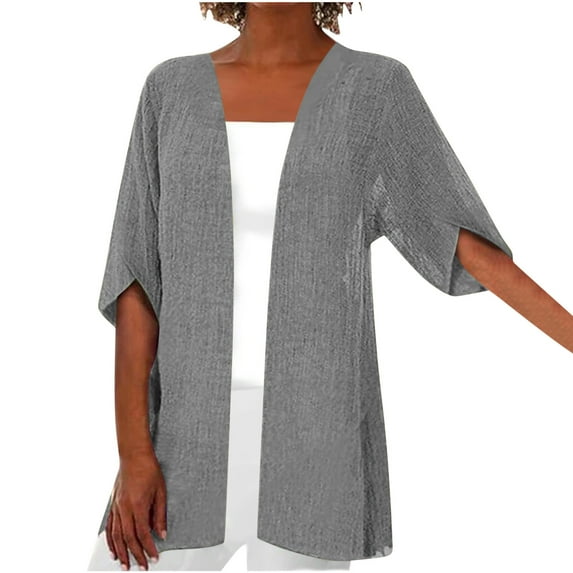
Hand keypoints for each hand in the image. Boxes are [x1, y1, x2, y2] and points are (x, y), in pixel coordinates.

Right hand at [106, 454, 166, 570]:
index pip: (143, 534)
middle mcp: (124, 508)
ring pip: (116, 536)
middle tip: (142, 566)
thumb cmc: (149, 469)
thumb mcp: (161, 492)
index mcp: (138, 505)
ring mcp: (116, 507)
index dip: (149, 548)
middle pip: (128, 538)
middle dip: (135, 555)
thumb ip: (160, 515)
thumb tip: (162, 533)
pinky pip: (110, 527)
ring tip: (126, 565)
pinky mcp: (113, 505)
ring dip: (121, 552)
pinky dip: (110, 541)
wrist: (134, 456)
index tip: (154, 557)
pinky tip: (114, 550)